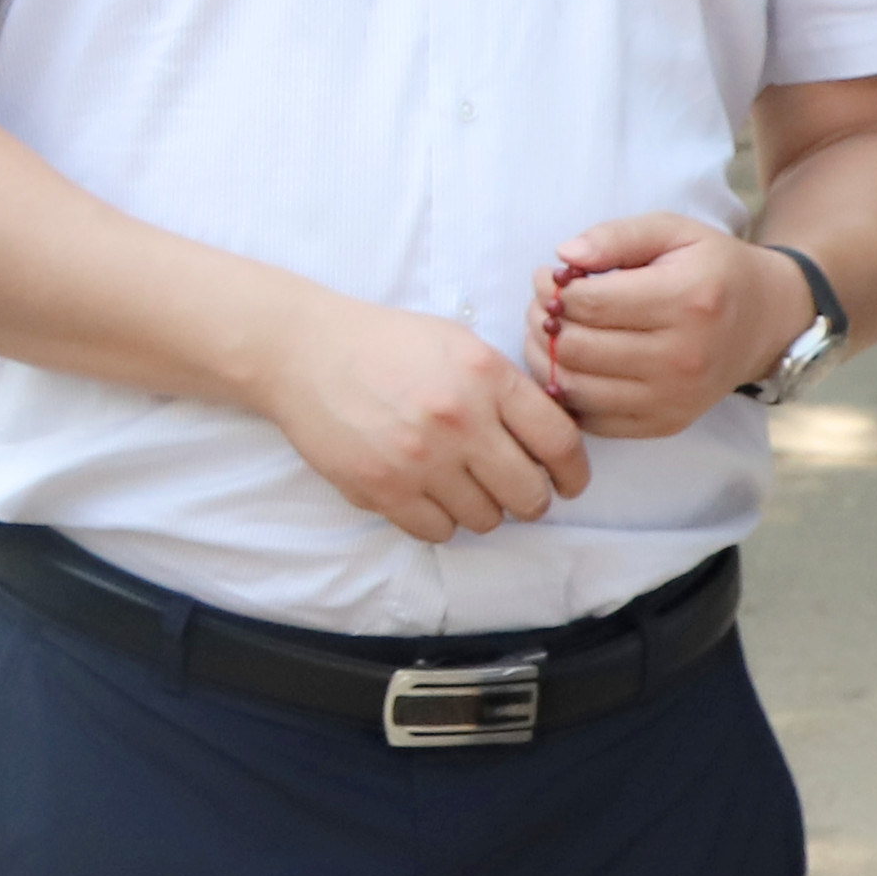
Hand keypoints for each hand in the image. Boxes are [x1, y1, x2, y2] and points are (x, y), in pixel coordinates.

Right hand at [244, 291, 587, 542]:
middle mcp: (459, 421)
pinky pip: (437, 531)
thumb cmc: (384, 345)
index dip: (574, 473)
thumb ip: (507, 389)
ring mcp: (419, 459)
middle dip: (531, 500)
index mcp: (486, 377)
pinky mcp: (381, 488)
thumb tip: (549, 443)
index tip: (568, 482)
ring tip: (463, 489)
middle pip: (530, 493)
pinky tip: (429, 497)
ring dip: (483, 510)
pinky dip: (440, 521)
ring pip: (486, 519)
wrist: (302, 352)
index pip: (560, 444)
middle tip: (517, 493)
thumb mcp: (459, 345)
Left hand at [529, 216, 799, 439]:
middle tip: (545, 304)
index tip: (553, 277)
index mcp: (688, 301)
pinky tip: (572, 363)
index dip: (554, 288)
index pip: (587, 303)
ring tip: (553, 331)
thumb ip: (616, 236)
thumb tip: (564, 255)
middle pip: (574, 348)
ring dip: (544, 357)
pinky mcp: (666, 423)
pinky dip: (566, 392)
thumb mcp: (673, 231)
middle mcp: (684, 357)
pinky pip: (589, 418)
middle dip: (543, 321)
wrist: (765, 320)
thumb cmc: (710, 269)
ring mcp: (675, 398)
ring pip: (572, 387)